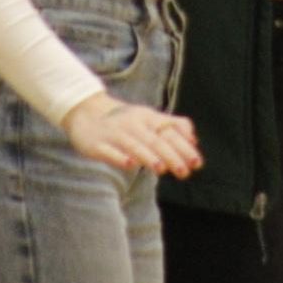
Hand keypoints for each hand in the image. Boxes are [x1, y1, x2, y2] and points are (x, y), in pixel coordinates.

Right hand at [64, 92, 202, 172]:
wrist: (85, 110)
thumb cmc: (124, 119)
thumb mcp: (148, 117)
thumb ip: (172, 125)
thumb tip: (194, 139)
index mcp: (147, 118)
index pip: (169, 132)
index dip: (184, 147)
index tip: (197, 163)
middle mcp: (133, 125)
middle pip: (154, 140)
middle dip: (171, 156)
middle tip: (184, 172)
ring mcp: (114, 134)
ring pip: (133, 145)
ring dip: (148, 156)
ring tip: (161, 168)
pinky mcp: (97, 145)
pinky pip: (109, 152)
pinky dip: (119, 157)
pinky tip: (130, 165)